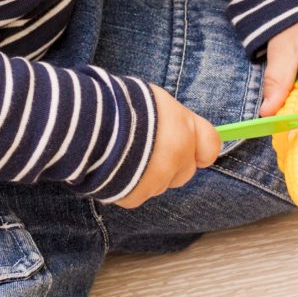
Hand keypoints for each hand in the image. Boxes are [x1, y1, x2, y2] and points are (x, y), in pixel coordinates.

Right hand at [112, 86, 219, 208]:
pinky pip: (137, 195)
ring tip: (124, 156)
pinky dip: (127, 186)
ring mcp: (157, 179)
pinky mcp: (136, 195)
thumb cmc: (119, 105)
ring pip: (160, 185)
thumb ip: (173, 121)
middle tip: (149, 151)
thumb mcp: (154, 101)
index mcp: (184, 128)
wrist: (86, 125)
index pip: (211, 145)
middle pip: (185, 172)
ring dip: (148, 176)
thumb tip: (182, 131)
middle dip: (172, 165)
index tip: (197, 153)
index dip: (202, 150)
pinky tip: (114, 168)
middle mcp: (177, 156)